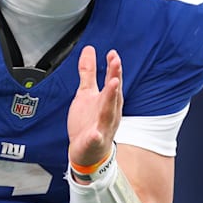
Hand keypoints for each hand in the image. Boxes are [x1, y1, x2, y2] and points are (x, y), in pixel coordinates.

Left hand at [67, 46, 122, 166]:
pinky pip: (96, 139)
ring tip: (113, 84)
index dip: (113, 68)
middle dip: (115, 78)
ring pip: (108, 113)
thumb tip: (89, 50)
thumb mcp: (86, 94)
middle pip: (113, 94)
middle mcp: (109, 112)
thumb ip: (88, 73)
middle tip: (116, 62)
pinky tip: (95, 132)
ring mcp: (103, 127)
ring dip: (111, 98)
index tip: (113, 54)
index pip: (112, 82)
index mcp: (108, 101)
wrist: (87, 152)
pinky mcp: (94, 142)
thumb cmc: (89, 122)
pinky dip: (96, 135)